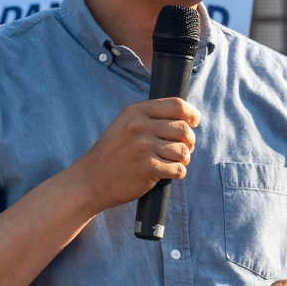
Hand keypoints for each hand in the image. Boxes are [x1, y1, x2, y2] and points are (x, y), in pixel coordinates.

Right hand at [74, 98, 198, 212]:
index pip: (176, 105)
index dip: (191, 113)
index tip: (194, 121)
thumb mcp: (125, 125)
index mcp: (135, 111)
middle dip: (189, 141)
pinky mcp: (148, 168)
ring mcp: (144, 147)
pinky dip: (178, 173)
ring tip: (172, 162)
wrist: (91, 180)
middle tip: (183, 149)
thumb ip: (151, 117)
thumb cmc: (113, 153)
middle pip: (184, 129)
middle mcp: (139, 126)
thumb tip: (188, 118)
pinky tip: (168, 173)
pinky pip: (178, 169)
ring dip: (184, 159)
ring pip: (184, 151)